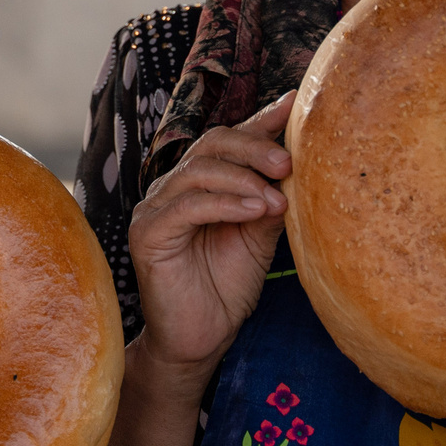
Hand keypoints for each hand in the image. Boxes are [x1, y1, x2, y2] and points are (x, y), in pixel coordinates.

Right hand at [128, 92, 295, 374]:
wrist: (199, 340)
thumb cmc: (226, 289)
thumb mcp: (259, 236)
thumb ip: (271, 199)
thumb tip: (299, 162)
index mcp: (201, 184)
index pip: (230, 141)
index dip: (261, 121)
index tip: (295, 104)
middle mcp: (174, 187)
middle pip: (212, 143)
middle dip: (254, 147)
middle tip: (289, 164)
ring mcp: (155, 207)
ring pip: (198, 170)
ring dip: (243, 178)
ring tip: (276, 199)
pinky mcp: (146, 233)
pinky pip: (186, 206)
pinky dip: (224, 203)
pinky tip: (254, 211)